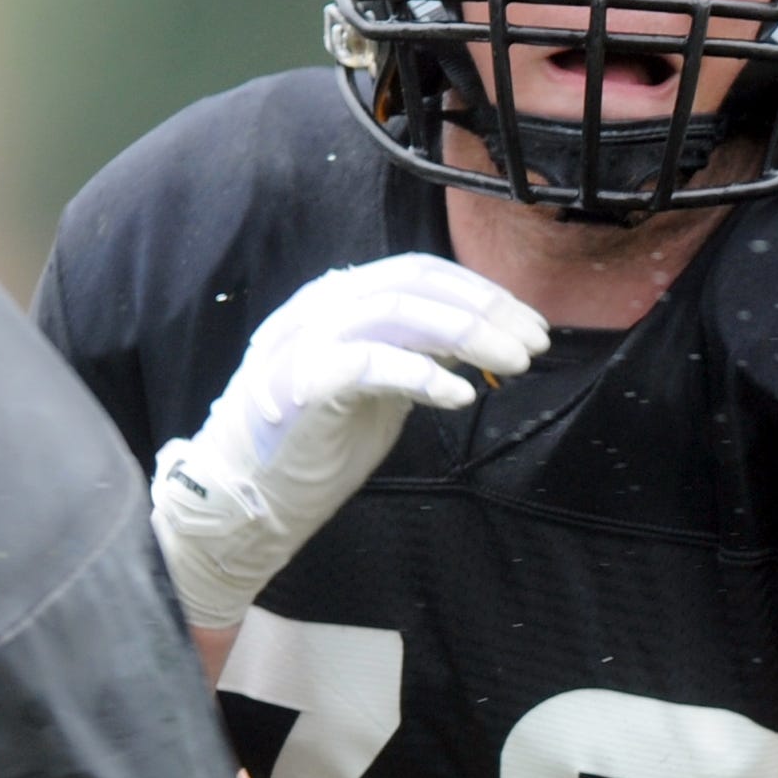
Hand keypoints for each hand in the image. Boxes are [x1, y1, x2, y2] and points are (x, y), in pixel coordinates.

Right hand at [150, 254, 547, 629]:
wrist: (243, 503)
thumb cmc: (312, 450)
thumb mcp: (380, 394)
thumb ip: (417, 359)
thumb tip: (476, 342)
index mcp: (339, 302)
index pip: (420, 274)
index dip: (481, 292)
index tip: (529, 323)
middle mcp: (320, 310)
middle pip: (415, 285)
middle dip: (485, 309)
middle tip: (534, 342)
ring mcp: (305, 343)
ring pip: (396, 313)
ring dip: (466, 334)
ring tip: (513, 363)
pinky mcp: (299, 385)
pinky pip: (367, 364)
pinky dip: (420, 374)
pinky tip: (459, 396)